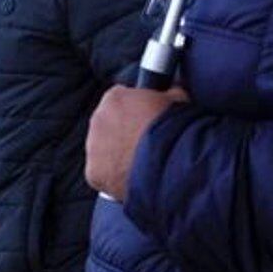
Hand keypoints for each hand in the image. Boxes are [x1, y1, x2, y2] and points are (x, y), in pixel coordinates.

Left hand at [85, 84, 188, 202]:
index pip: (119, 100)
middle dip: (122, 133)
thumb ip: (167, 94)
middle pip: (107, 125)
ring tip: (139, 164)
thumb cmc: (176, 129)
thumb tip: (172, 93)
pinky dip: (113, 177)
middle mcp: (98, 119)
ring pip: (101, 150)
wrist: (172, 162)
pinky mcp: (94, 172)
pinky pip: (101, 174)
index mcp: (115, 98)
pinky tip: (131, 178)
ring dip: (116, 155)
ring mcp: (93, 147)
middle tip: (142, 144)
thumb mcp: (178, 100)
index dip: (133, 111)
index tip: (143, 120)